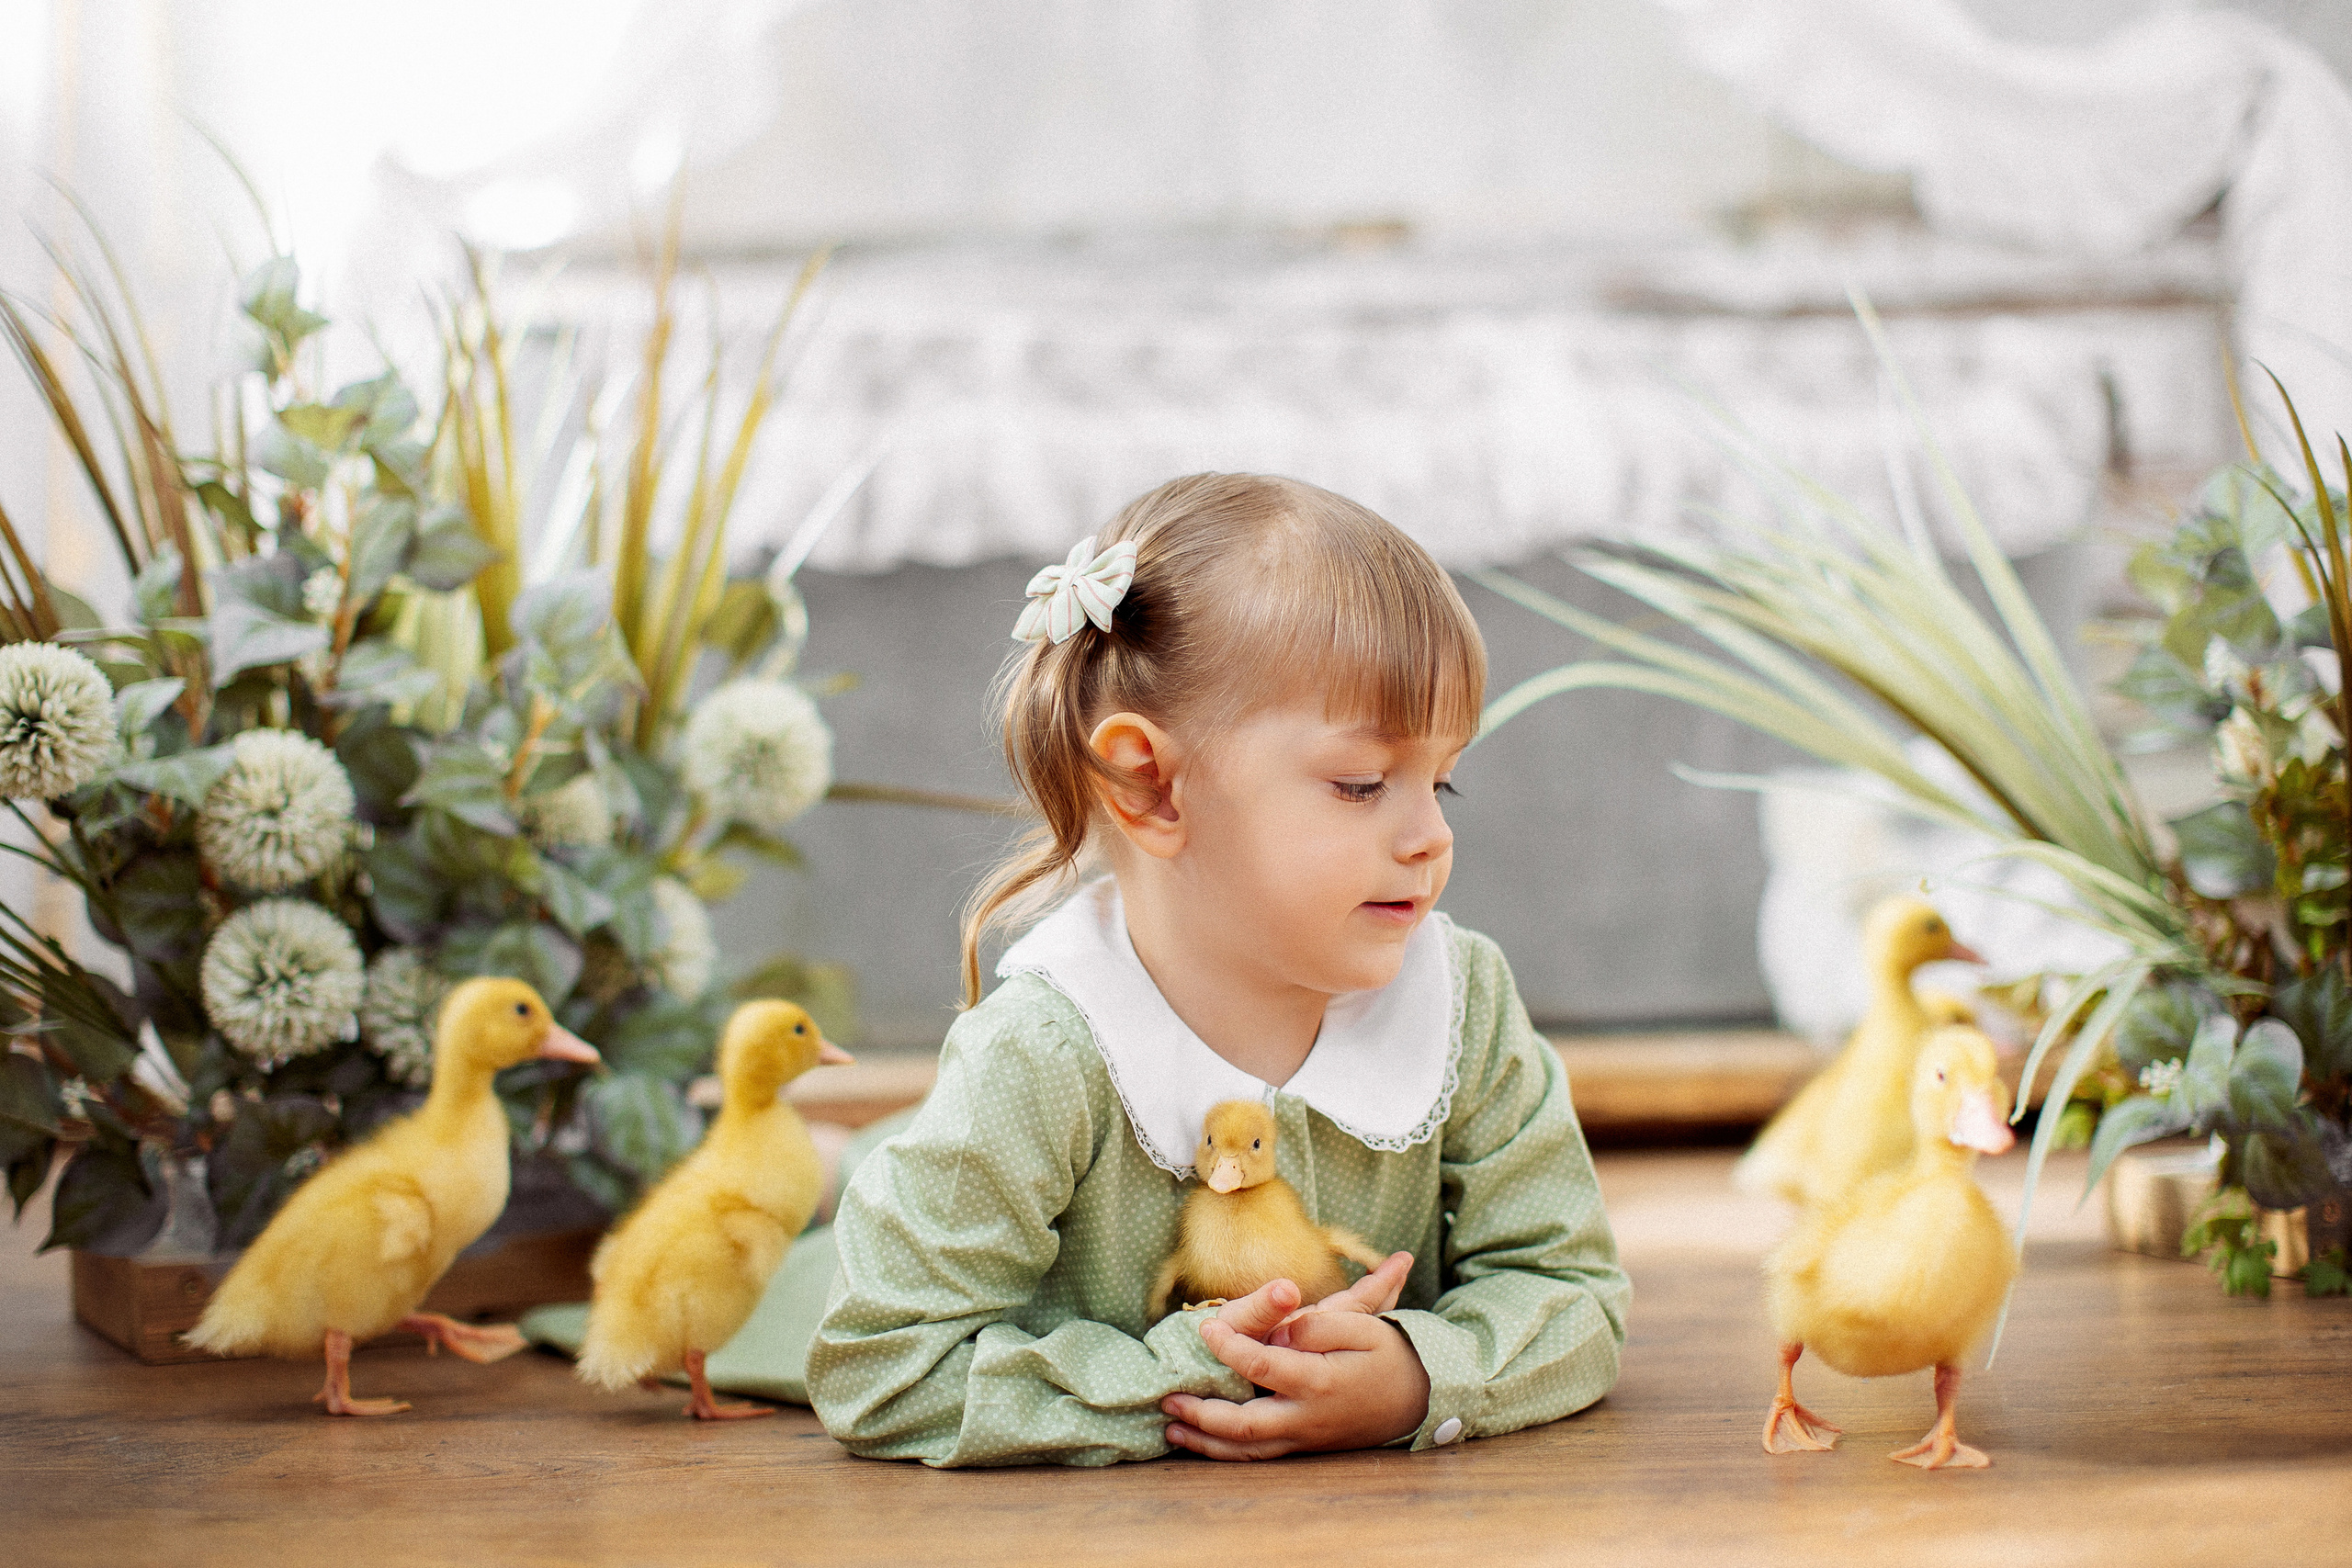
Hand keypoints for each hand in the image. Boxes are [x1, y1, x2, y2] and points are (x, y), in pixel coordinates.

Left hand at [1163, 1253, 1429, 1460]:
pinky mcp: (1305, 1447)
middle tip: (1169, 1396)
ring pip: (1248, 1449)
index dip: (1230, 1346)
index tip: (1206, 1328)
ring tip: (1172, 1428)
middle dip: (1202, 1414)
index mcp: (1320, 1380)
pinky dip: (1227, 1453)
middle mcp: (1308, 1417)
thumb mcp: (1362, 1324)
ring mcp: (1306, 1438)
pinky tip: (1202, 1443)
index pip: (1263, 1364)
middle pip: (1246, 1425)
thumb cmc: (1387, 1353)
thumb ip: (1316, 1324)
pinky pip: (1259, 1456)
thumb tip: (1278, 1330)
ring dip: (1206, 1442)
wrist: (1419, 1398)